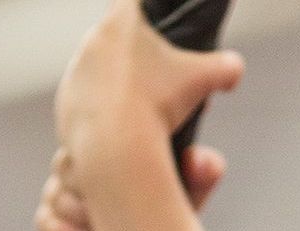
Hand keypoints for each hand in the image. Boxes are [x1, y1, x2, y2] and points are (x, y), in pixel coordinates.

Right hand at [36, 143, 227, 230]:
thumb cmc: (171, 219)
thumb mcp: (189, 196)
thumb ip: (200, 175)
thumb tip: (204, 161)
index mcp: (112, 149)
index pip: (91, 134)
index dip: (98, 153)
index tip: (119, 173)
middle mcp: (85, 167)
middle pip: (64, 162)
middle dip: (84, 186)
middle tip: (107, 206)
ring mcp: (66, 195)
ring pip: (53, 192)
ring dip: (75, 211)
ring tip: (98, 229)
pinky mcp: (54, 226)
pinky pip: (43, 220)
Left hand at [54, 0, 243, 172]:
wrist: (116, 147)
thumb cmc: (158, 106)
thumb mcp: (201, 82)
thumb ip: (222, 69)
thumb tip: (235, 69)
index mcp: (120, 23)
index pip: (129, 2)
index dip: (141, 10)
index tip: (150, 19)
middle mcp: (91, 43)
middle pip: (112, 39)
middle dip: (132, 55)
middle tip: (152, 76)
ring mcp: (74, 75)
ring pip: (96, 71)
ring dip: (114, 83)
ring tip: (136, 106)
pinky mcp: (64, 106)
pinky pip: (84, 102)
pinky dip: (101, 111)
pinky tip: (116, 124)